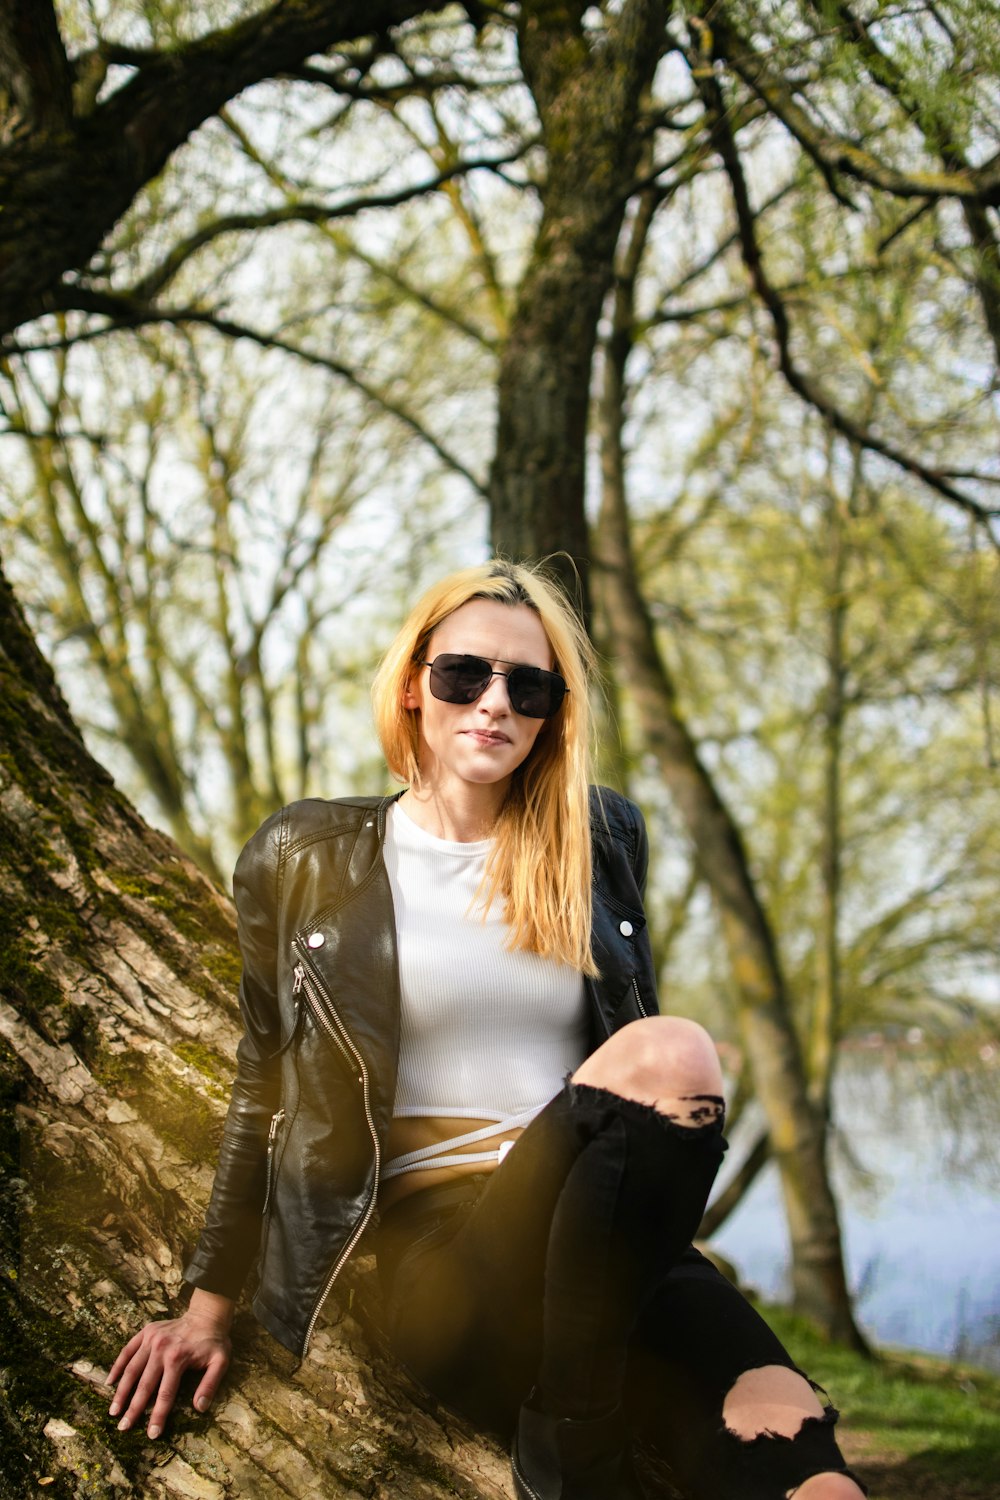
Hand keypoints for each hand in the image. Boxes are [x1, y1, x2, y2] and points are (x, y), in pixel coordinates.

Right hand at [107, 1289, 233, 1439]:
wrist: (207, 1314)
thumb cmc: (214, 1341)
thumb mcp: (220, 1361)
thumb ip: (210, 1384)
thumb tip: (200, 1408)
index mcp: (178, 1358)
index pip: (166, 1393)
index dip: (158, 1415)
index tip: (152, 1434)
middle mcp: (161, 1349)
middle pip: (144, 1385)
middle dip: (133, 1409)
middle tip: (123, 1428)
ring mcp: (151, 1339)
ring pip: (131, 1369)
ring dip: (121, 1391)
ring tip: (113, 1411)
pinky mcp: (146, 1332)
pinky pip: (127, 1350)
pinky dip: (117, 1366)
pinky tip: (110, 1381)